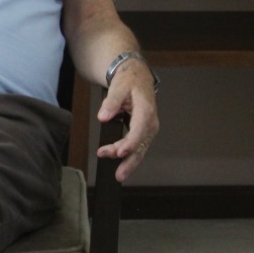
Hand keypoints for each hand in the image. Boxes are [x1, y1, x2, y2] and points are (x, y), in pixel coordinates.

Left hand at [95, 58, 159, 181]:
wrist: (136, 77)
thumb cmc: (128, 81)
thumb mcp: (118, 87)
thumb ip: (110, 102)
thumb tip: (103, 116)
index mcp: (146, 110)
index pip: (139, 131)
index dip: (129, 143)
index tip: (119, 152)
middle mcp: (150, 123)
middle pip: (140, 145)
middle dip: (129, 160)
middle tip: (118, 173)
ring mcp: (148, 129)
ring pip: (140, 149)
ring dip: (129, 162)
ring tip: (119, 175)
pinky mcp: (143, 132)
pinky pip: (138, 147)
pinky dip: (130, 157)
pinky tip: (122, 166)